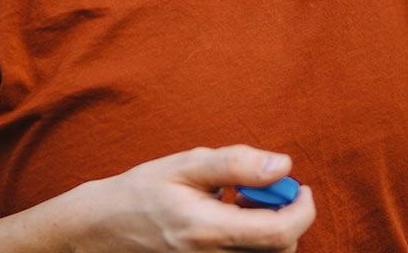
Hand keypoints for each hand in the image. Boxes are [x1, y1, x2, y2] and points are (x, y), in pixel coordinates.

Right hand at [70, 144, 314, 251]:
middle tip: (263, 190)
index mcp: (207, 230)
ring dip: (271, 230)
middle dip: (287, 217)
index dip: (302, 210)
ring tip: (243, 204)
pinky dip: (253, 240)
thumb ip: (236, 163)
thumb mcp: (187, 165)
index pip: (279, 234)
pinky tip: (233, 220)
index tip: (300, 187)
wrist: (104, 227)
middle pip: (280, 251)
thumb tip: (283, 166)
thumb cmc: (144, 191)